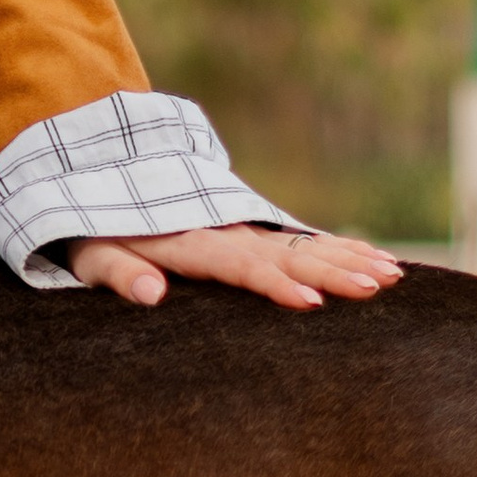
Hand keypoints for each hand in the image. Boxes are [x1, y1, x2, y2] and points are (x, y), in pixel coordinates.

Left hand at [68, 224, 403, 311]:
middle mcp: (222, 229)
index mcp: (185, 239)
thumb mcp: (88, 251)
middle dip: (330, 268)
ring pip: (300, 243)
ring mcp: (239, 226)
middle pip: (282, 251)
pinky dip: (338, 246)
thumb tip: (150, 296)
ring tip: (391, 275)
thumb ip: (117, 272)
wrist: (94, 175)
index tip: (309, 301)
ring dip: (346, 257)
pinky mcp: (249, 229)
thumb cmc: (86, 229)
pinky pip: (299, 239)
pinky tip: (376, 259)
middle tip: (375, 286)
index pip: (237, 264)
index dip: (273, 283)